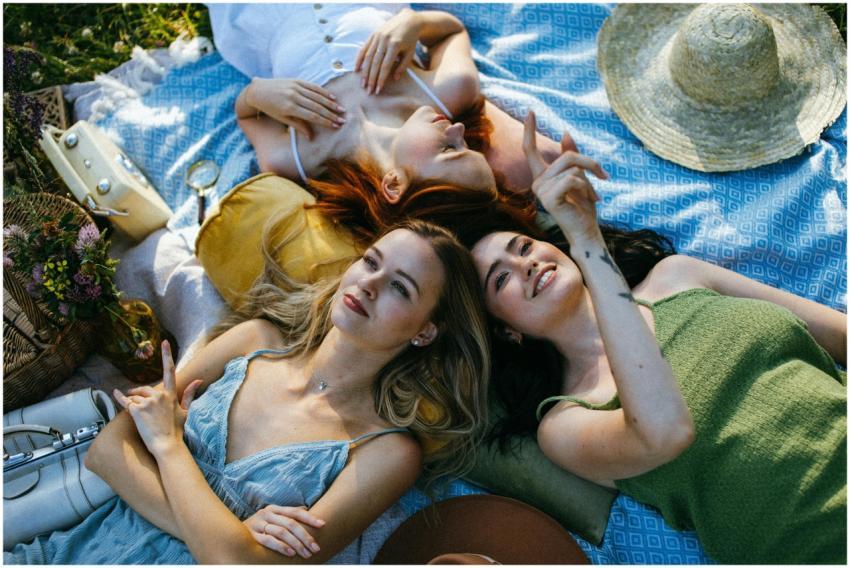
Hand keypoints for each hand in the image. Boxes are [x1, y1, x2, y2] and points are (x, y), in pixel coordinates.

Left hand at [113, 341, 202, 457]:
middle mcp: (159, 395)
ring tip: (139, 417)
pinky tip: (115, 393)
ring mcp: (147, 402)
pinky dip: (120, 399)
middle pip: (144, 389)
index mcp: (171, 394)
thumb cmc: (176, 430)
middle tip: (136, 400)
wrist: (167, 445)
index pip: (169, 371)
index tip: (164, 342)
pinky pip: (126, 403)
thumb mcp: (185, 411)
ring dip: (133, 404)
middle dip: (138, 394)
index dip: (167, 355)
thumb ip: (189, 394)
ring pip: (135, 398)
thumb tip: (198, 380)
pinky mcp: (136, 410)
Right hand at [244, 505, 325, 558]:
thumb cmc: (259, 526)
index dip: (310, 518)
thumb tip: (306, 510)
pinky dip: (281, 547)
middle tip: (315, 548)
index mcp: (275, 509)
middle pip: (290, 524)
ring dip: (296, 544)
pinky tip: (290, 553)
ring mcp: (259, 524)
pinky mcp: (252, 536)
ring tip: (305, 553)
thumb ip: (288, 515)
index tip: (323, 525)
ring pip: (281, 532)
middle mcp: (267, 514)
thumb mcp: (273, 518)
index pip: (295, 512)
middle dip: (305, 536)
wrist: (232, 533)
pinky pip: (268, 541)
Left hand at [248, 78, 345, 140]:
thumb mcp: (282, 119)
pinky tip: (332, 98)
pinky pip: (313, 86)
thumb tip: (311, 137)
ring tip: (341, 110)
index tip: (335, 126)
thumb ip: (298, 126)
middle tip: (342, 120)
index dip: (325, 121)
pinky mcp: (296, 80)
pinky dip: (323, 92)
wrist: (258, 91)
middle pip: (317, 107)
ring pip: (317, 96)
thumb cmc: (270, 109)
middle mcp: (293, 96)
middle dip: (331, 114)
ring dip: (330, 104)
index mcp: (289, 108)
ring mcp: (295, 87)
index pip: (312, 116)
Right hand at [355, 8, 420, 94]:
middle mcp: (384, 41)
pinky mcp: (373, 35)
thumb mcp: (410, 53)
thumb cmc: (411, 39)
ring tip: (363, 84)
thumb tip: (394, 79)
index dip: (381, 79)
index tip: (378, 90)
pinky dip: (359, 59)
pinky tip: (356, 69)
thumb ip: (402, 66)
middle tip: (368, 91)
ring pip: (368, 57)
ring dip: (364, 72)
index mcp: (394, 45)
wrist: (408, 20)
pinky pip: (364, 48)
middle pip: (375, 63)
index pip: (385, 66)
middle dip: (371, 79)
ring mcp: (377, 37)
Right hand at [523, 111, 608, 242]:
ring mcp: (541, 191)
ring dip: (589, 180)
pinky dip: (586, 187)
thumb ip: (571, 157)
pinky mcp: (549, 198)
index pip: (530, 150)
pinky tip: (589, 199)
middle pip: (567, 156)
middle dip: (590, 164)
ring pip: (572, 167)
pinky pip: (572, 179)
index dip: (530, 131)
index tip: (530, 111)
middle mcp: (537, 182)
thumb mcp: (580, 177)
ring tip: (592, 196)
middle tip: (604, 177)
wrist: (587, 232)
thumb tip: (565, 132)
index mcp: (542, 177)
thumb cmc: (584, 207)